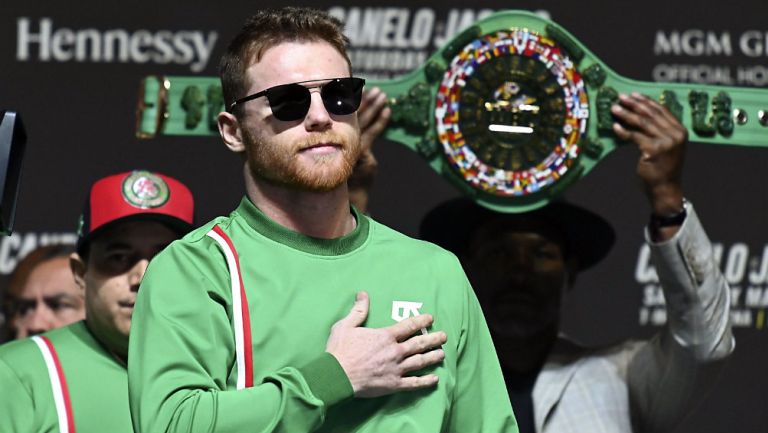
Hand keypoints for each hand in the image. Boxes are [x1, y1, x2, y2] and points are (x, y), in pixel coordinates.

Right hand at [326, 292, 446, 397]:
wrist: (336, 376)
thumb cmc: (340, 350)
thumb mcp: (346, 325)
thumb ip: (358, 310)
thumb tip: (363, 294)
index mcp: (385, 336)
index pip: (408, 326)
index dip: (421, 321)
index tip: (430, 318)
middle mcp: (395, 351)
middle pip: (419, 344)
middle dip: (433, 339)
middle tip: (444, 336)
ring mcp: (396, 369)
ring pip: (420, 362)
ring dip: (433, 357)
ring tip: (442, 354)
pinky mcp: (393, 384)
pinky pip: (413, 382)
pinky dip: (425, 381)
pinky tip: (434, 378)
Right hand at [348, 88, 390, 211]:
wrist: (349, 195)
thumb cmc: (342, 175)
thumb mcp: (338, 152)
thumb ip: (341, 136)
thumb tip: (341, 118)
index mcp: (331, 136)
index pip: (341, 113)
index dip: (351, 100)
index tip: (357, 87)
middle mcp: (337, 139)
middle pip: (353, 114)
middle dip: (365, 100)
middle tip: (375, 89)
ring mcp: (349, 146)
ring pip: (362, 121)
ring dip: (374, 107)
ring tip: (382, 95)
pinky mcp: (361, 154)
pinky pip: (372, 134)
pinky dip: (380, 122)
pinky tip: (387, 111)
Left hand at [611, 92, 686, 214]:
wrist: (666, 187)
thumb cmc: (663, 166)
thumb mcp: (667, 145)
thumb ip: (659, 130)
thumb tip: (640, 111)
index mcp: (680, 130)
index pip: (661, 110)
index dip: (646, 101)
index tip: (633, 94)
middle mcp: (675, 134)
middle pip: (650, 114)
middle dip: (633, 104)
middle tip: (620, 97)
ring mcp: (666, 142)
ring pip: (642, 123)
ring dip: (626, 114)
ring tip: (614, 109)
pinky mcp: (653, 150)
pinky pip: (635, 137)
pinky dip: (624, 131)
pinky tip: (615, 127)